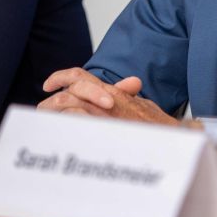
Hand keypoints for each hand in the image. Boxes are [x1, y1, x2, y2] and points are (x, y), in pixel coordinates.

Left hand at [39, 67, 176, 124]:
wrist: (174, 140)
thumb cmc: (161, 128)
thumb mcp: (144, 107)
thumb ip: (130, 98)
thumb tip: (125, 91)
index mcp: (113, 92)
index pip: (79, 76)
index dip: (60, 77)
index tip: (48, 85)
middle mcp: (106, 100)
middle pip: (69, 91)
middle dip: (51, 101)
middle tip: (42, 111)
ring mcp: (104, 114)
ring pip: (68, 104)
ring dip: (54, 113)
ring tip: (46, 126)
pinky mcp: (104, 128)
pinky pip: (76, 120)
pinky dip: (64, 124)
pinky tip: (58, 134)